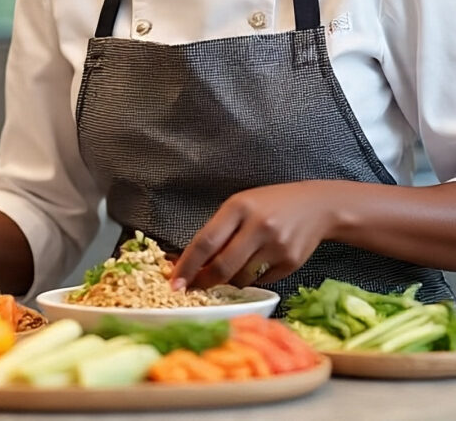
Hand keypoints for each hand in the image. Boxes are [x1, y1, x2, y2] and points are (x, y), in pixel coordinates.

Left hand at [170, 181, 340, 289]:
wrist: (316, 206)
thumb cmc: (270, 204)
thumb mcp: (240, 205)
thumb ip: (219, 230)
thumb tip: (191, 262)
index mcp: (239, 207)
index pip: (206, 241)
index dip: (187, 265)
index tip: (175, 282)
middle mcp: (258, 225)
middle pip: (222, 266)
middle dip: (204, 282)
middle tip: (193, 288)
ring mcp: (276, 246)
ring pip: (240, 278)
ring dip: (228, 281)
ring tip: (229, 270)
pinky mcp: (291, 263)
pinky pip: (260, 281)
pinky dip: (251, 279)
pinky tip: (255, 264)